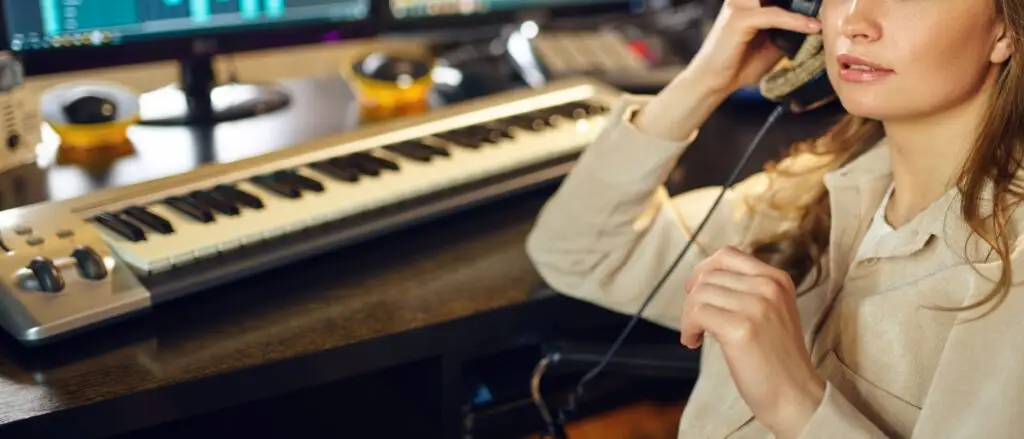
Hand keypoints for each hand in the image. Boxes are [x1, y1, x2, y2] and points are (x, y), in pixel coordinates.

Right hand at [634, 0, 819, 140]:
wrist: (714, 82)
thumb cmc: (741, 63)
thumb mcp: (774, 43)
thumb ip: (791, 28)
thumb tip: (818, 23)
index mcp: (750, 1)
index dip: (801, 1)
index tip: (825, 3)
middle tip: (829, 2)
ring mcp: (739, 6)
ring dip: (803, 3)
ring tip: (826, 6)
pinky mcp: (739, 19)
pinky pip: (774, 15)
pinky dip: (795, 21)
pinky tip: (812, 28)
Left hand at [681, 246, 824, 438]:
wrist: (795, 395)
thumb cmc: (776, 358)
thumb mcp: (771, 311)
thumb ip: (747, 290)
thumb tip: (702, 277)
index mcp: (777, 279)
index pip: (727, 254)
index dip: (703, 270)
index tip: (694, 289)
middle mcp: (768, 287)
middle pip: (709, 275)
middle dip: (693, 298)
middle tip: (695, 322)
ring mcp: (756, 305)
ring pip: (699, 293)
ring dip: (688, 316)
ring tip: (695, 335)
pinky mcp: (741, 328)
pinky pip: (697, 314)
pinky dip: (688, 328)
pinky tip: (694, 342)